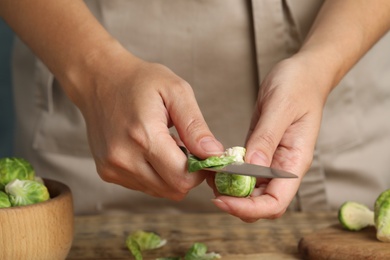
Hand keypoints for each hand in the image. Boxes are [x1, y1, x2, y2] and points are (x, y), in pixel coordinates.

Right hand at [72, 48, 223, 200]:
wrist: (99, 80)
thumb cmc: (140, 81)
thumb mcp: (176, 91)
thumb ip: (195, 126)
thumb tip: (214, 154)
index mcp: (143, 135)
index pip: (182, 178)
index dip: (201, 170)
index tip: (203, 154)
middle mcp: (123, 158)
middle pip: (173, 190)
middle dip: (187, 174)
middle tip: (185, 147)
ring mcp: (112, 168)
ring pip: (160, 191)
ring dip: (170, 174)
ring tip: (164, 145)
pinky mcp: (107, 172)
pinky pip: (144, 186)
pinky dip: (154, 174)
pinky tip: (149, 150)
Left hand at [209, 54, 329, 221]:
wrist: (303, 73)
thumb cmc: (298, 85)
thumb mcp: (280, 108)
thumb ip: (266, 139)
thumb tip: (251, 168)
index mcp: (295, 161)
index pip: (275, 203)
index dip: (249, 209)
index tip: (222, 200)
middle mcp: (284, 167)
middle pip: (262, 203)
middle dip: (236, 203)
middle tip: (211, 190)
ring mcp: (272, 161)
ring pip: (252, 191)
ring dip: (230, 191)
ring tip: (209, 176)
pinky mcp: (260, 151)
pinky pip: (245, 172)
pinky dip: (229, 174)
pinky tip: (215, 166)